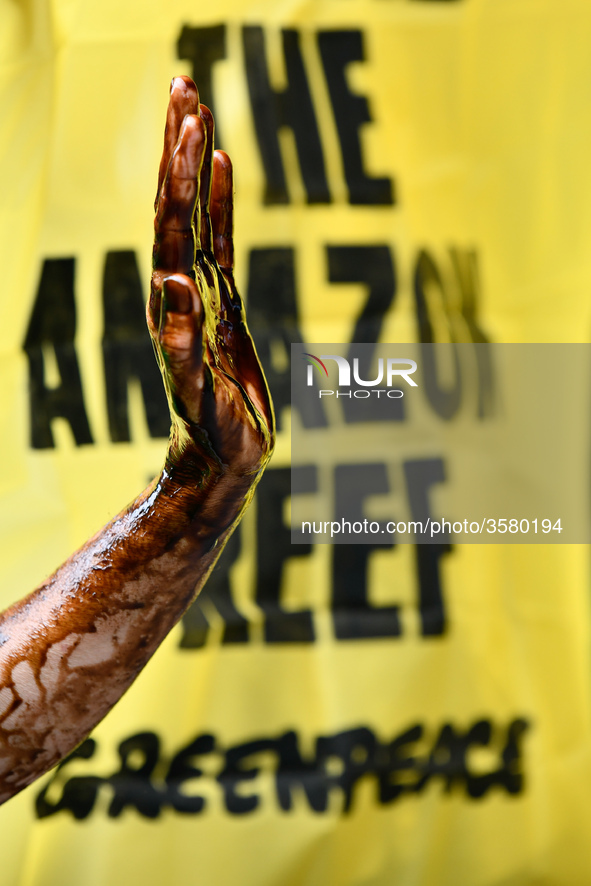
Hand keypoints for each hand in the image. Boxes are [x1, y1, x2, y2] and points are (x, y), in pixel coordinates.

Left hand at [148, 76, 273, 479]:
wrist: (218, 455)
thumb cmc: (209, 431)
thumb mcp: (196, 391)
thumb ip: (182, 342)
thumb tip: (170, 283)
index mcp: (175, 303)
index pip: (174, 225)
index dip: (180, 174)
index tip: (191, 120)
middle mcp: (182, 288)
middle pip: (175, 204)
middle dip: (177, 145)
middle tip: (182, 85)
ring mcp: (202, 291)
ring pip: (194, 213)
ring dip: (192, 161)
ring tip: (195, 107)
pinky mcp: (221, 302)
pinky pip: (219, 239)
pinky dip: (217, 201)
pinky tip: (220, 167)